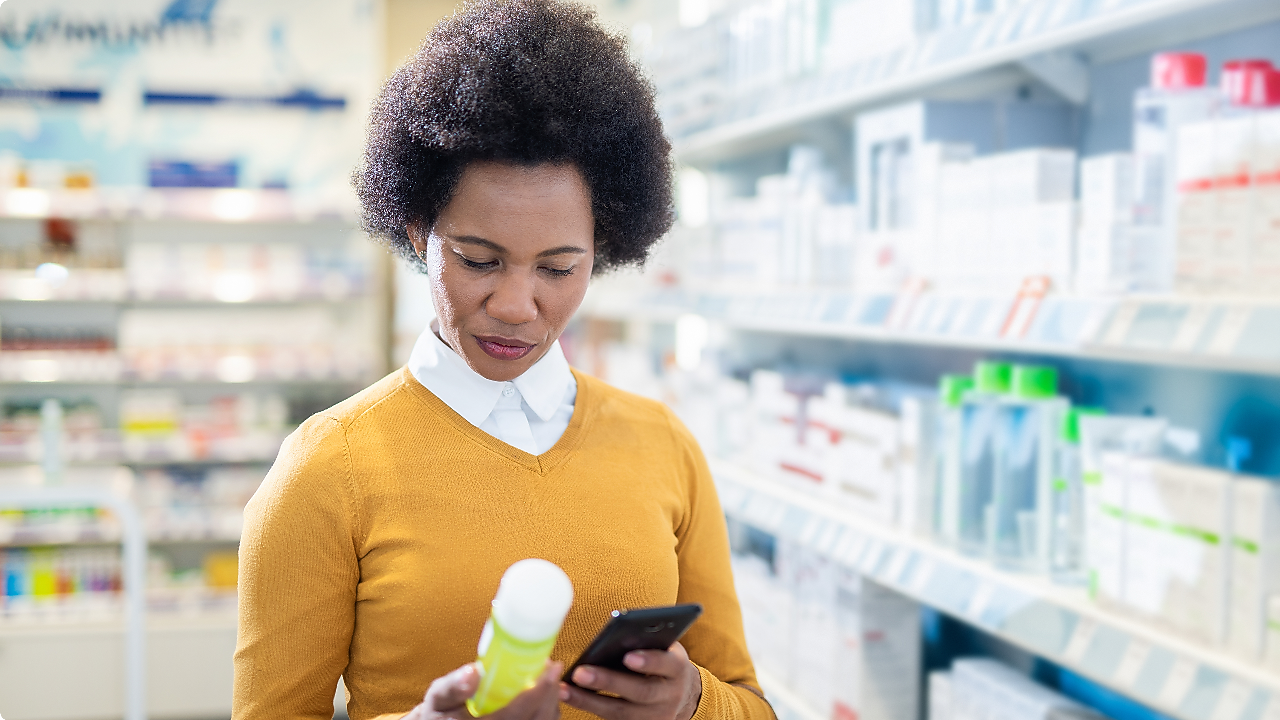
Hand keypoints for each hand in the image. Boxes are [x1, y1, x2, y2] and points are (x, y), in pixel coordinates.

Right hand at [405, 661, 563, 719]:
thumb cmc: (440, 716)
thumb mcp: (438, 700)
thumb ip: (452, 688)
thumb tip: (473, 671)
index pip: (521, 711)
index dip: (541, 689)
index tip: (551, 665)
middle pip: (540, 718)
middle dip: (551, 691)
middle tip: (550, 666)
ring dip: (551, 701)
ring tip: (547, 679)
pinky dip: (547, 711)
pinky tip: (543, 696)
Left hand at [559, 642, 701, 719]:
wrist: (679, 693)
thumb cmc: (661, 660)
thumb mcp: (663, 647)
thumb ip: (646, 641)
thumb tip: (616, 631)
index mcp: (678, 669)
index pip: (667, 664)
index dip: (649, 661)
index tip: (628, 656)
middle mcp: (670, 696)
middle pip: (640, 691)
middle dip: (609, 682)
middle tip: (581, 673)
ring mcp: (656, 716)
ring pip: (621, 712)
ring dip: (589, 700)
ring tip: (565, 688)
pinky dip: (588, 707)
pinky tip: (569, 696)